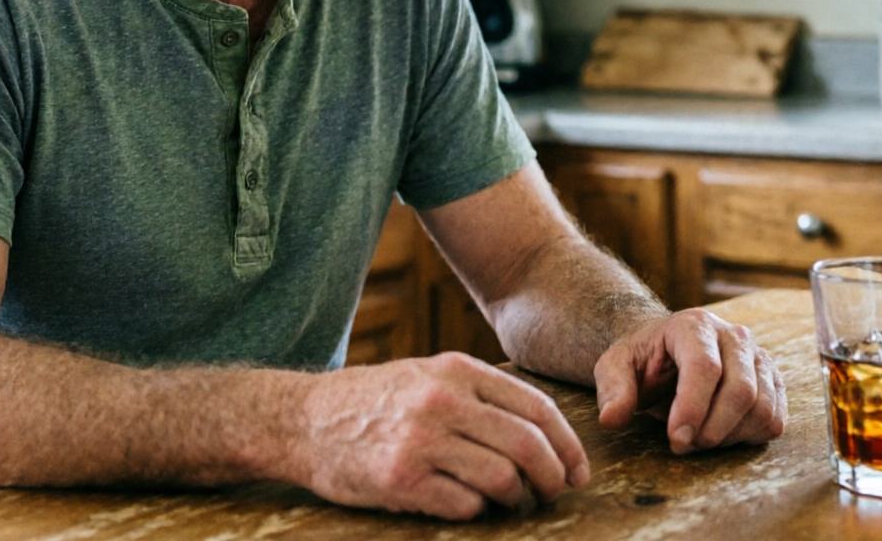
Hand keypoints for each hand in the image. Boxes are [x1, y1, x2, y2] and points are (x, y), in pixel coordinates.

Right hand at [295, 351, 590, 520]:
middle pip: (528, 447)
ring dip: (517, 500)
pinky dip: (476, 511)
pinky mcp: (402, 479)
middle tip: (553, 494)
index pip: (537, 408)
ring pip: (502, 480)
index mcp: (456, 371)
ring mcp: (422, 441)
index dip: (568, 445)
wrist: (303, 419)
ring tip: (512, 504)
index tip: (578, 470)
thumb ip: (478, 394)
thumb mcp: (427, 375)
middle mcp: (443, 402)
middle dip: (552, 479)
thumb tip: (543, 434)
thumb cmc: (373, 401)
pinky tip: (466, 505)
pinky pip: (465, 506)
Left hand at [592, 309, 785, 454]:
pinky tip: (720, 433)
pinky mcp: (773, 382)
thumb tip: (611, 418)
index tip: (675, 439)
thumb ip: (613, 389)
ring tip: (698, 438)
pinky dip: (748, 437)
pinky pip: (774, 420)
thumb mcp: (614, 367)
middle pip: (740, 390)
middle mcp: (734, 336)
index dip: (693, 408)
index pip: (705, 367)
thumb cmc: (643, 360)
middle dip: (711, 429)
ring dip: (729, 436)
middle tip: (682, 445)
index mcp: (694, 325)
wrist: (666, 352)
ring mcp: (759, 358)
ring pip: (761, 408)